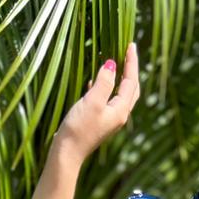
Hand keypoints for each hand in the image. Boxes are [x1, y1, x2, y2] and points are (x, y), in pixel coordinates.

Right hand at [54, 41, 139, 162]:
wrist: (67, 153)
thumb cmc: (79, 128)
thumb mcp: (93, 102)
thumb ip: (104, 82)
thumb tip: (112, 65)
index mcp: (121, 110)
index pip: (131, 81)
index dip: (131, 62)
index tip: (130, 45)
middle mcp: (119, 115)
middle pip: (130, 88)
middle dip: (130, 70)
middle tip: (127, 52)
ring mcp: (109, 119)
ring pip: (119, 93)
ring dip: (119, 77)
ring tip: (115, 61)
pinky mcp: (98, 120)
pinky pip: (107, 99)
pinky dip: (106, 86)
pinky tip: (96, 79)